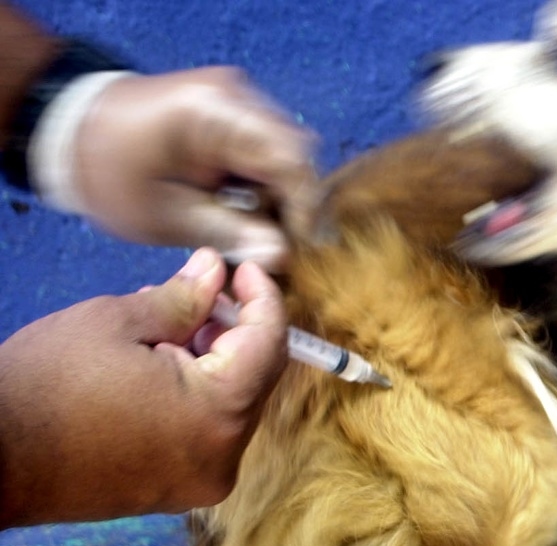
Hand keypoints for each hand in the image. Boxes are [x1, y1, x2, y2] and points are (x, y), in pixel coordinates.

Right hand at [0, 248, 287, 527]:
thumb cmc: (44, 385)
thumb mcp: (117, 322)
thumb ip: (183, 299)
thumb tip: (215, 273)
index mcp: (218, 415)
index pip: (270, 344)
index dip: (263, 299)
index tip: (244, 268)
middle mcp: (221, 458)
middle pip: (255, 378)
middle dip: (233, 330)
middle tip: (200, 293)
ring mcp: (198, 482)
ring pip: (229, 406)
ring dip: (212, 362)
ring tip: (165, 327)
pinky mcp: (172, 492)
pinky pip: (203, 433)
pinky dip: (193, 396)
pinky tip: (156, 367)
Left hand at [66, 68, 316, 270]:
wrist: (68, 130)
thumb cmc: (105, 172)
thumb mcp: (162, 215)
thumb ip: (226, 233)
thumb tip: (282, 256)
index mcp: (216, 112)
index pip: (290, 156)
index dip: (305, 206)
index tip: (296, 248)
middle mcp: (237, 95)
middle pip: (295, 154)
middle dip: (292, 205)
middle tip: (275, 247)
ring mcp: (236, 100)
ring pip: (286, 156)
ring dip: (278, 198)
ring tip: (253, 231)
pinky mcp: (232, 113)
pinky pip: (267, 152)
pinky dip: (263, 186)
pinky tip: (242, 210)